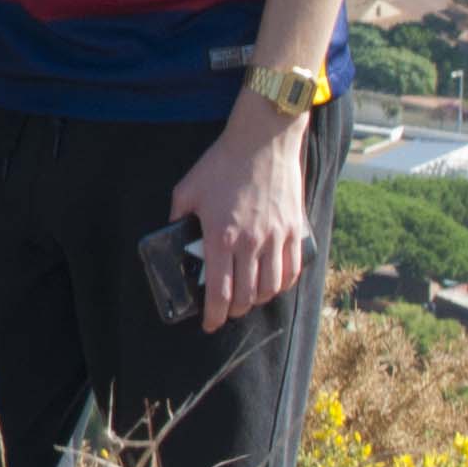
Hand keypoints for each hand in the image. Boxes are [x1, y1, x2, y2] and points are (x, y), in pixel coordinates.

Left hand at [170, 101, 313, 332]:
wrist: (262, 142)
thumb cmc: (222, 164)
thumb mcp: (187, 190)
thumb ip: (177, 216)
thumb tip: (172, 234)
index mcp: (221, 237)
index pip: (219, 291)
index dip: (214, 315)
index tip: (209, 324)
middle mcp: (251, 243)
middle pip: (247, 295)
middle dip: (234, 311)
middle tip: (226, 311)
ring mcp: (277, 238)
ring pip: (271, 287)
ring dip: (258, 300)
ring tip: (247, 299)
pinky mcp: (295, 230)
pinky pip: (293, 270)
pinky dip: (283, 284)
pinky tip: (273, 285)